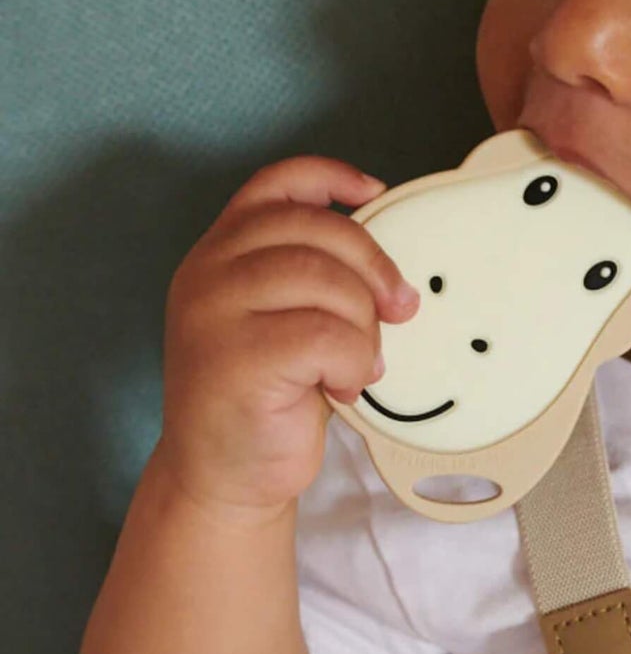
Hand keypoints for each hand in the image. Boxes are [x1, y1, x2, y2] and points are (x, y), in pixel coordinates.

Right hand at [154, 157, 419, 521]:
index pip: (276, 184)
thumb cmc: (267, 392)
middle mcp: (208, 272)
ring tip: (358, 362)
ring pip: (327, 280)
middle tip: (399, 309)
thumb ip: (315, 271)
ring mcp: (212, 314)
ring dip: (363, 325)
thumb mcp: (284, 315)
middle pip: (318, 230)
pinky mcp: (233, 359)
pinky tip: (343, 385)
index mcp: (220, 251)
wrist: (224, 476)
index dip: (331, 176)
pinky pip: (326, 335)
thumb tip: (387, 253)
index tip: (375, 192)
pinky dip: (353, 360)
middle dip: (373, 268)